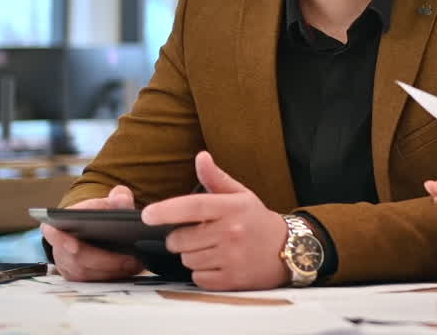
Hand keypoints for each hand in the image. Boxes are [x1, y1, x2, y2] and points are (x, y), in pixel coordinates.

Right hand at [42, 185, 143, 281]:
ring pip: (86, 273)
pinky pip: (93, 281)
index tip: (75, 246)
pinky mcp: (78, 276)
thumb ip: (118, 197)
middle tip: (130, 260)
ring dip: (112, 271)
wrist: (96, 228)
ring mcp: (67, 264)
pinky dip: (113, 276)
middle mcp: (60, 247)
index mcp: (61, 224)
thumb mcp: (110, 203)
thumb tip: (122, 198)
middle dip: (104, 261)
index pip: (52, 231)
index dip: (60, 240)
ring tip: (135, 264)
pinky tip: (130, 270)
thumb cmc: (101, 215)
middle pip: (77, 258)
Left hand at [141, 151, 289, 290]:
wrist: (289, 249)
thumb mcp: (241, 195)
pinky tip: (218, 263)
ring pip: (187, 259)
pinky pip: (197, 277)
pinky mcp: (231, 279)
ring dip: (192, 256)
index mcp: (232, 207)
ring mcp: (232, 257)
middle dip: (180, 238)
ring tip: (211, 249)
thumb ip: (216, 178)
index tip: (147, 215)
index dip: (166, 210)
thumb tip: (200, 157)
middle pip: (180, 239)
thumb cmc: (257, 221)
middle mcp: (231, 232)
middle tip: (197, 235)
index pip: (192, 206)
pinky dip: (202, 273)